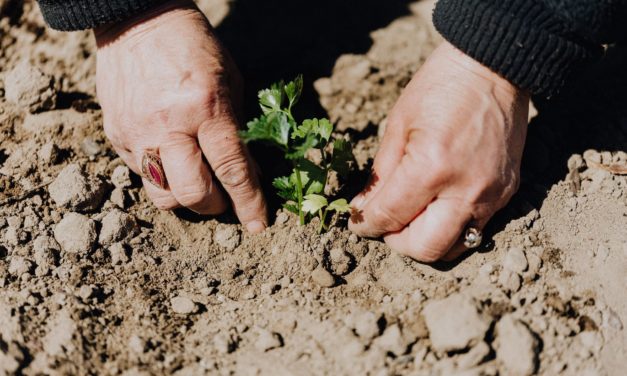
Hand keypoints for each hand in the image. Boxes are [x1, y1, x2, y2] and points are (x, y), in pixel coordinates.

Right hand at [94, 0, 266, 231]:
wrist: (137, 21)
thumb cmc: (195, 49)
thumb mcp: (230, 83)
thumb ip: (238, 131)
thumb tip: (248, 175)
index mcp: (205, 107)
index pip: (231, 169)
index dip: (248, 203)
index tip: (258, 225)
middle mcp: (168, 125)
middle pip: (193, 194)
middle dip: (216, 207)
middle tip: (224, 198)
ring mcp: (137, 133)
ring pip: (163, 196)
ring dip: (186, 200)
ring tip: (197, 183)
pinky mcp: (116, 136)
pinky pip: (141, 176)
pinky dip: (163, 178)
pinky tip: (172, 159)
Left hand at [349, 42, 528, 261]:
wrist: (494, 68)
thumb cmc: (440, 88)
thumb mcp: (398, 126)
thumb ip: (380, 175)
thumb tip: (364, 210)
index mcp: (431, 168)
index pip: (390, 217)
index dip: (366, 225)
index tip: (358, 222)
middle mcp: (465, 189)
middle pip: (425, 248)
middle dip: (397, 242)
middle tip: (386, 225)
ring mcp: (491, 195)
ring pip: (454, 248)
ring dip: (426, 241)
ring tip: (411, 219)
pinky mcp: (507, 193)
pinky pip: (475, 229)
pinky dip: (450, 228)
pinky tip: (437, 206)